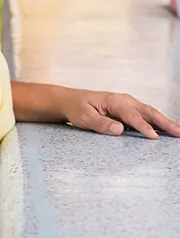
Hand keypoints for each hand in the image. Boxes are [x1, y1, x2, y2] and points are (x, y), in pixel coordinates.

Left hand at [62, 89, 179, 138]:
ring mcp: (128, 105)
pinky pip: (145, 116)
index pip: (132, 116)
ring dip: (165, 122)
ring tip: (178, 132)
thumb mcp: (84, 116)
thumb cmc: (76, 107)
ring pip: (150, 113)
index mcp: (114, 101)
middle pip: (148, 112)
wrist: (70, 100)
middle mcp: (124, 101)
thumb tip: (119, 130)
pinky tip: (166, 131)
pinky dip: (157, 123)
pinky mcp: (128, 110)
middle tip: (179, 132)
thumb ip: (101, 123)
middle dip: (165, 122)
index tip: (154, 137)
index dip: (143, 126)